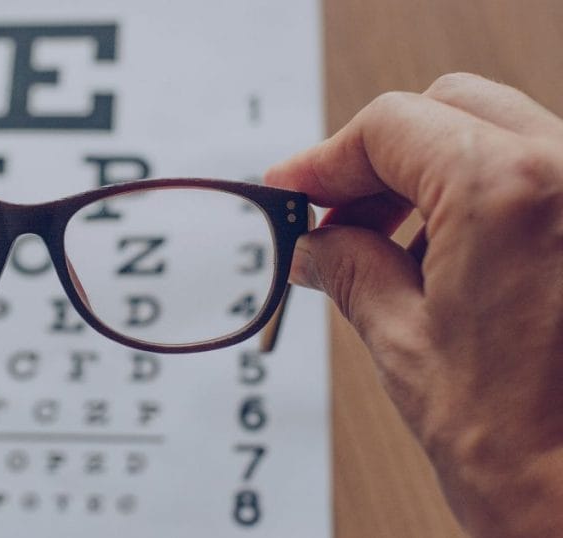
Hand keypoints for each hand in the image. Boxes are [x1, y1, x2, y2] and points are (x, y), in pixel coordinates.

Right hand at [266, 72, 562, 537]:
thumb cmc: (529, 453)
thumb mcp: (405, 345)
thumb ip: (349, 269)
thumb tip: (315, 244)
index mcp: (508, 190)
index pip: (391, 127)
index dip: (324, 159)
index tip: (291, 188)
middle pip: (447, 110)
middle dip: (377, 158)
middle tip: (332, 215)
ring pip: (495, 136)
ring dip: (427, 176)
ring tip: (381, 246)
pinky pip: (535, 177)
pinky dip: (477, 198)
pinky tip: (441, 257)